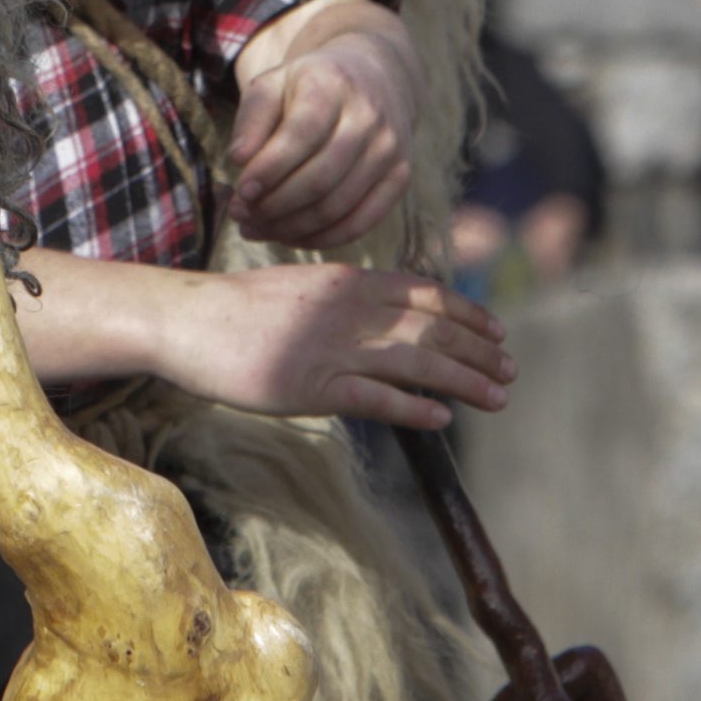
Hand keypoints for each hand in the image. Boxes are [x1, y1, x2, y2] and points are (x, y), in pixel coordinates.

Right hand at [156, 263, 512, 428]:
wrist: (189, 321)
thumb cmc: (240, 309)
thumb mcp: (303, 289)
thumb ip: (345, 299)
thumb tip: (384, 314)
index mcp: (347, 281)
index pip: (425, 293)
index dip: (467, 313)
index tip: (496, 330)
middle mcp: (349, 310)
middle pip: (433, 328)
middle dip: (478, 350)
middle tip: (511, 369)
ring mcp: (333, 348)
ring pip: (417, 362)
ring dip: (465, 380)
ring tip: (497, 397)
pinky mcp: (314, 387)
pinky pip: (377, 398)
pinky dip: (414, 408)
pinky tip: (441, 419)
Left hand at [227, 0, 418, 248]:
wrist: (376, 78)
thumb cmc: (311, 86)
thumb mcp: (274, 84)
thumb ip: (252, 119)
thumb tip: (238, 159)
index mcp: (333, 85)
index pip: (301, 135)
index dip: (268, 169)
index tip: (240, 190)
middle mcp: (369, 117)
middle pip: (319, 179)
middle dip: (273, 206)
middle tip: (240, 215)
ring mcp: (389, 150)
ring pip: (336, 207)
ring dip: (290, 227)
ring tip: (255, 228)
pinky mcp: (400, 178)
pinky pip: (359, 223)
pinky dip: (320, 238)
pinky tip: (287, 236)